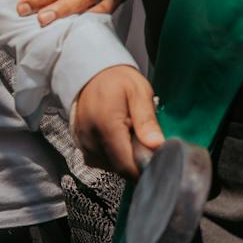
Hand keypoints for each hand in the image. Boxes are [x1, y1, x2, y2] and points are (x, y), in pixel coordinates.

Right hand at [72, 64, 161, 179]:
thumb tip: (157, 145)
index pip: (127, 165)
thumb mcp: (139, 92)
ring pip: (113, 167)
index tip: (159, 157)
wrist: (91, 74)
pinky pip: (103, 162)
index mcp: (106, 126)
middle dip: (138, 160)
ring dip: (127, 157)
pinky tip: (121, 136)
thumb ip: (147, 120)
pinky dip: (116, 154)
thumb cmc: (117, 80)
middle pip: (121, 169)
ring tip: (132, 133)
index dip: (146, 167)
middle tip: (147, 139)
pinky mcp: (83, 148)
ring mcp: (84, 146)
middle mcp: (91, 140)